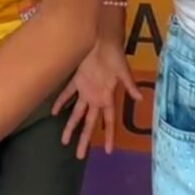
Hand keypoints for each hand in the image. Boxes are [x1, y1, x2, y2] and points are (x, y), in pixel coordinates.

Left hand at [52, 39, 141, 158]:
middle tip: (79, 156)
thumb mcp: (123, 71)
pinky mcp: (77, 79)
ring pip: (77, 112)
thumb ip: (130, 85)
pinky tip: (54, 112)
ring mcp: (86, 89)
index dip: (110, 135)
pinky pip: (67, 93)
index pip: (109, 121)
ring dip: (70, 125)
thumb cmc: (114, 55)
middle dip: (85, 139)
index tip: (109, 151)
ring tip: (63, 141)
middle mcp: (96, 97)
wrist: (102, 38)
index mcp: (108, 97)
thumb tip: (140, 99)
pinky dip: (61, 102)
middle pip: (90, 122)